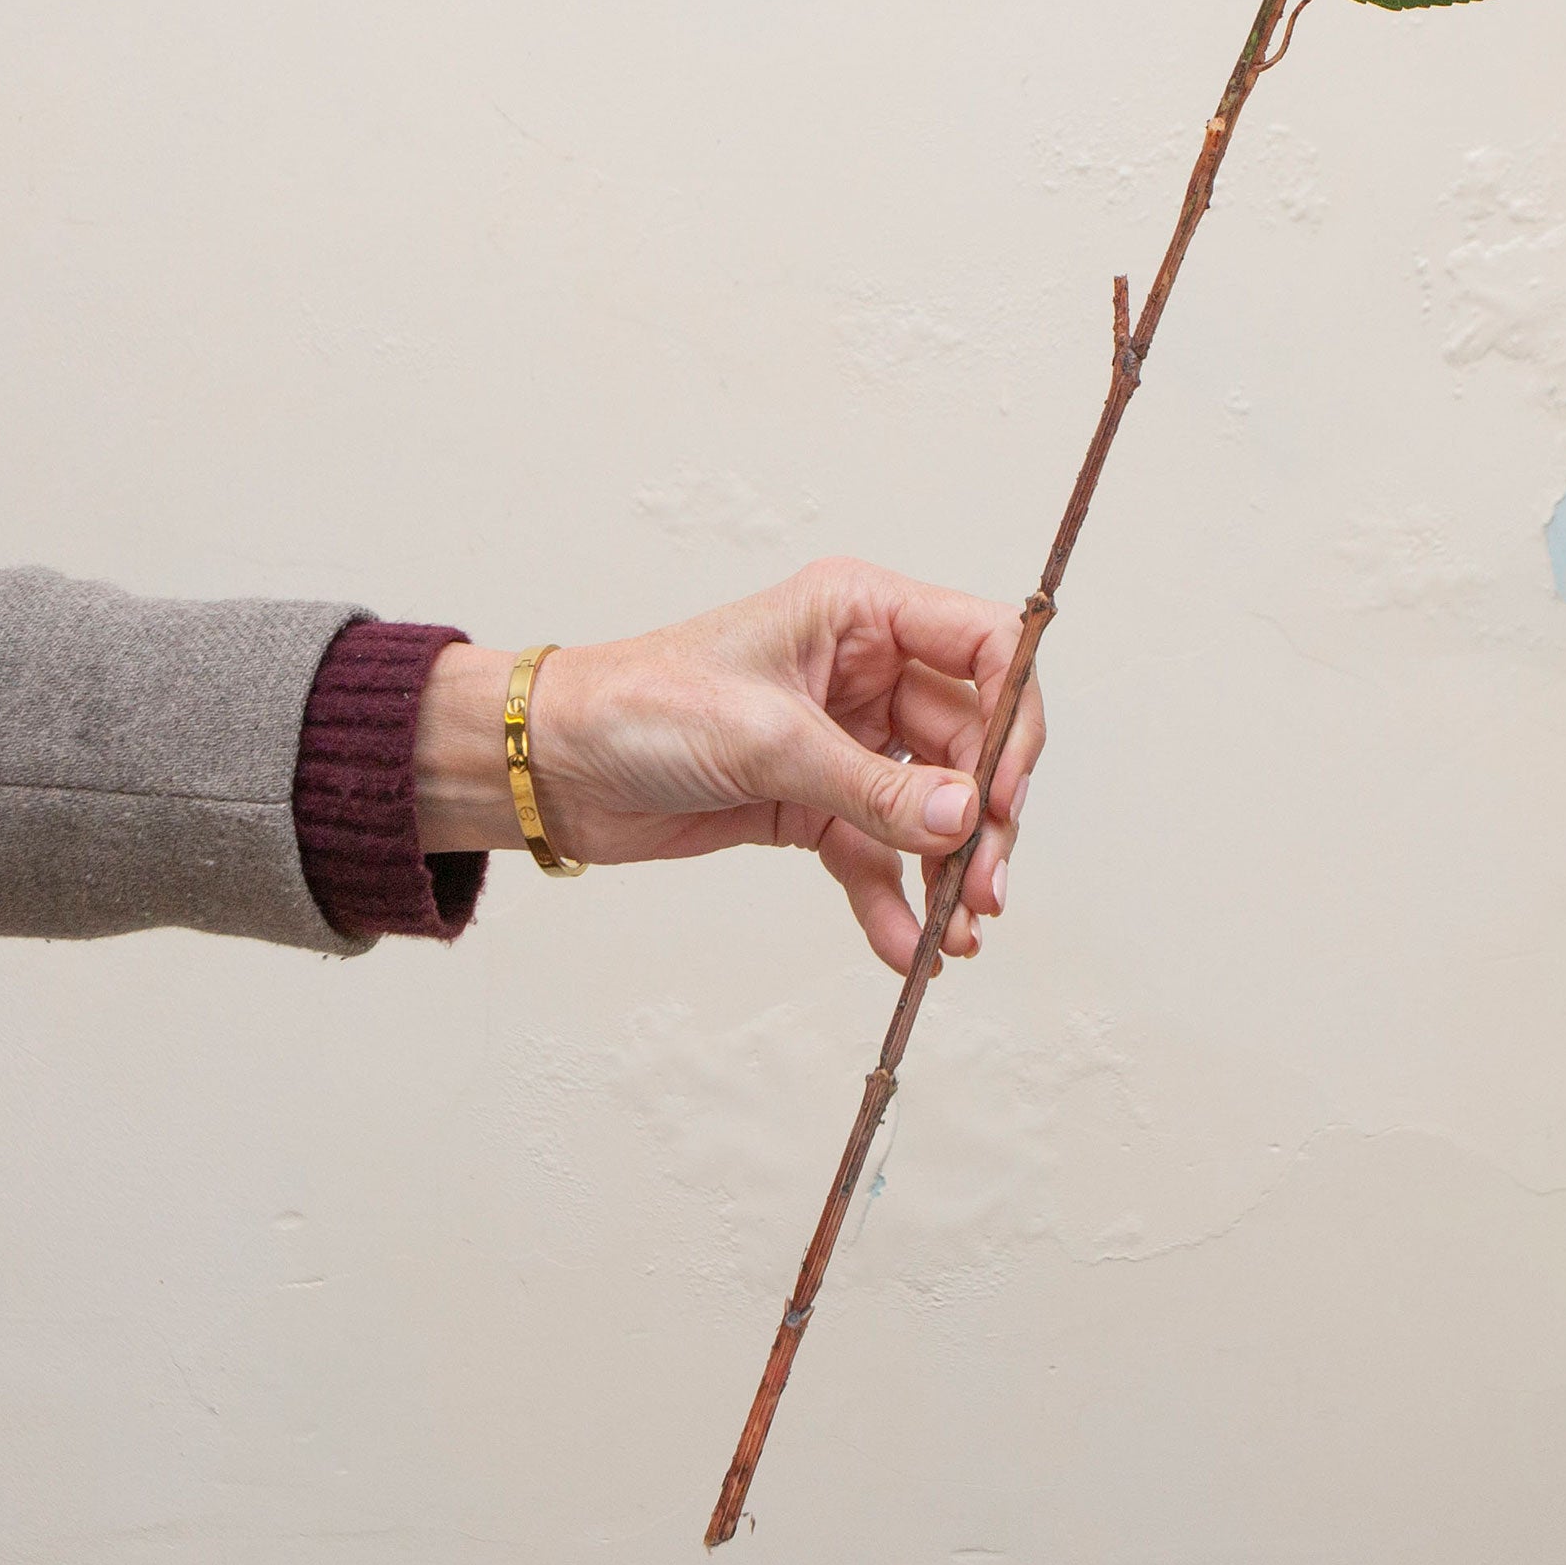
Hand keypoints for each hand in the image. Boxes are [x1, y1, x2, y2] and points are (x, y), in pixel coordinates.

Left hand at [412, 558, 1045, 972]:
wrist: (553, 766)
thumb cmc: (640, 706)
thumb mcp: (766, 740)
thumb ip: (873, 787)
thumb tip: (964, 818)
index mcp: (860, 614)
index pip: (983, 646)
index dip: (1012, 716)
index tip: (1003, 794)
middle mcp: (863, 670)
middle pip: (968, 740)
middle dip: (983, 817)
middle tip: (986, 886)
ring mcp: (841, 740)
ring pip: (930, 805)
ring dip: (949, 869)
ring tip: (960, 932)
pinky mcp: (811, 802)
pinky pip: (877, 853)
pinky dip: (896, 900)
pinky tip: (910, 949)